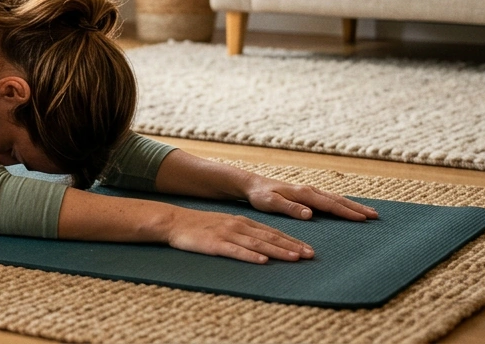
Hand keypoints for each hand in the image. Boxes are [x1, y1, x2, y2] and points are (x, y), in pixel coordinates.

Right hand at [164, 206, 314, 263]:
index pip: (272, 232)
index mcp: (242, 222)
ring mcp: (226, 235)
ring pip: (257, 244)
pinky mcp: (214, 244)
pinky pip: (235, 251)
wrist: (174, 222)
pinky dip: (250, 256)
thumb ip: (244, 233)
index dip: (291, 240)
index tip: (307, 249)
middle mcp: (238, 226)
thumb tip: (264, 246)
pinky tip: (262, 261)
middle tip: (310, 255)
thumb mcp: (225, 224)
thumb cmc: (200, 226)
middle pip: (269, 238)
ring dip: (277, 251)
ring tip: (294, 258)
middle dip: (291, 246)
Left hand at [243, 175, 379, 221]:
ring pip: (335, 198)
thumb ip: (290, 208)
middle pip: (338, 200)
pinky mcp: (307, 194)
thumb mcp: (271, 203)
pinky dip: (342, 204)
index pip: (330, 205)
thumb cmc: (260, 196)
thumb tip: (310, 214)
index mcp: (304, 194)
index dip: (347, 212)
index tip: (363, 219)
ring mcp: (309, 192)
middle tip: (376, 216)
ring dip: (352, 205)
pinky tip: (348, 208)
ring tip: (369, 212)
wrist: (252, 185)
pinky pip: (329, 199)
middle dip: (357, 208)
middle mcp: (310, 191)